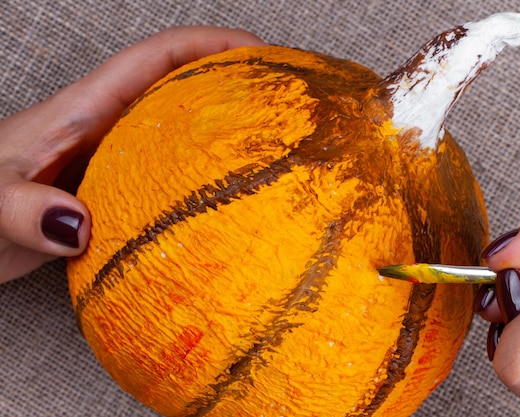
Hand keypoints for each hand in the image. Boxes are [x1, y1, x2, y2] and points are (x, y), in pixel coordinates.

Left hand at [0, 27, 264, 282]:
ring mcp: (107, 159)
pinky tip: (215, 201)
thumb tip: (80, 226)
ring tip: (265, 144)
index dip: (210, 45)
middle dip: (229, 80)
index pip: (156, 59)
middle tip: (279, 96)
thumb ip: (26, 210)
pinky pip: (164, 175)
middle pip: (177, 86)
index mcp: (81, 111)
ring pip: (175, 131)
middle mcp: (102, 128)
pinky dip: (196, 177)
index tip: (259, 53)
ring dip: (218, 128)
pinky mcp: (107, 192)